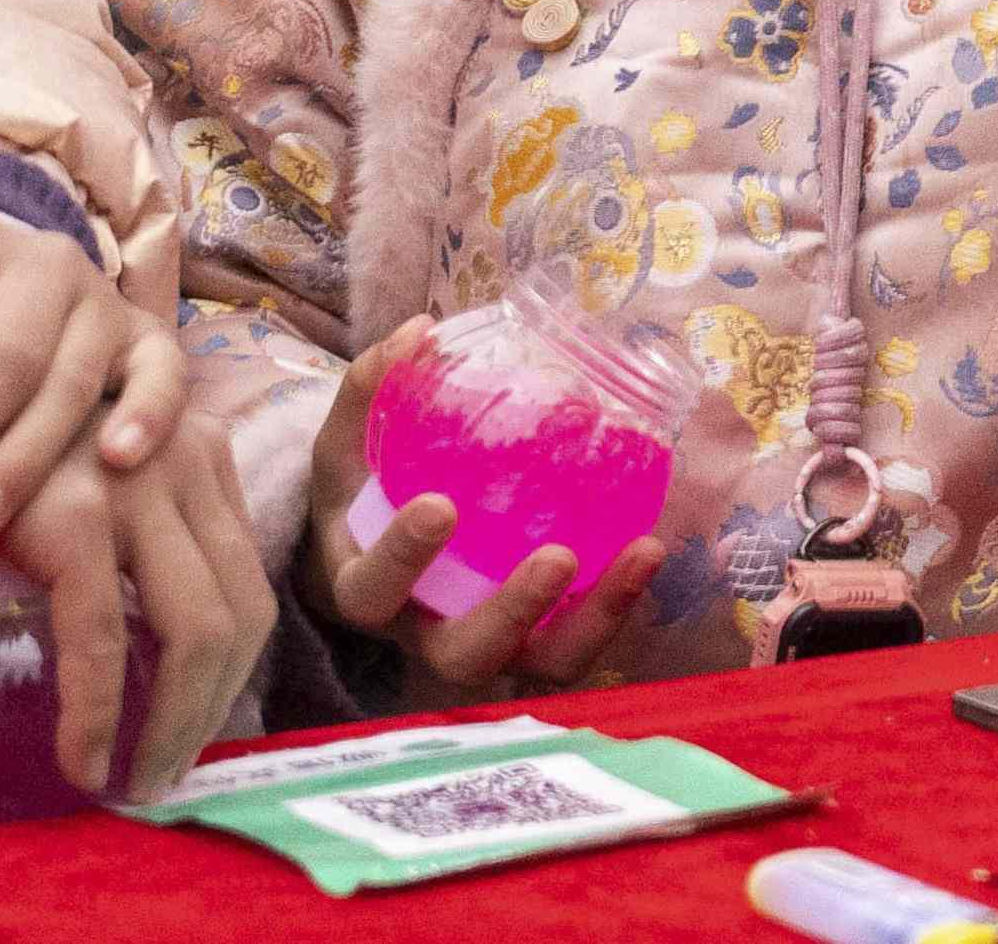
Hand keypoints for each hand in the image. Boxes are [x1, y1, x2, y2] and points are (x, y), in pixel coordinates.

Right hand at [0, 411, 275, 799]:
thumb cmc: (4, 454)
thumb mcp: (94, 479)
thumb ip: (137, 538)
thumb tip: (155, 657)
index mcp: (201, 453)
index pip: (249, 580)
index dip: (234, 669)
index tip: (196, 730)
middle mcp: (187, 460)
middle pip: (241, 612)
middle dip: (211, 709)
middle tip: (166, 773)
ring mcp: (136, 486)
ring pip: (196, 630)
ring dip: (173, 723)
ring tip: (135, 779)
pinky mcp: (74, 517)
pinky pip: (103, 636)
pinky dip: (99, 713)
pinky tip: (84, 761)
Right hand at [298, 320, 660, 693]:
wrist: (373, 550)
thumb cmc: (362, 492)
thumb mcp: (348, 445)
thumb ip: (372, 390)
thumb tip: (418, 331)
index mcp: (367, 588)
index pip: (373, 591)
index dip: (402, 559)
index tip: (439, 506)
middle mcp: (426, 629)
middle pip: (465, 655)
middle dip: (512, 613)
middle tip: (558, 557)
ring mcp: (488, 641)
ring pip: (538, 665)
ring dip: (592, 621)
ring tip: (638, 556)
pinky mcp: (536, 636)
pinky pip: (577, 641)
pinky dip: (617, 606)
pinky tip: (648, 550)